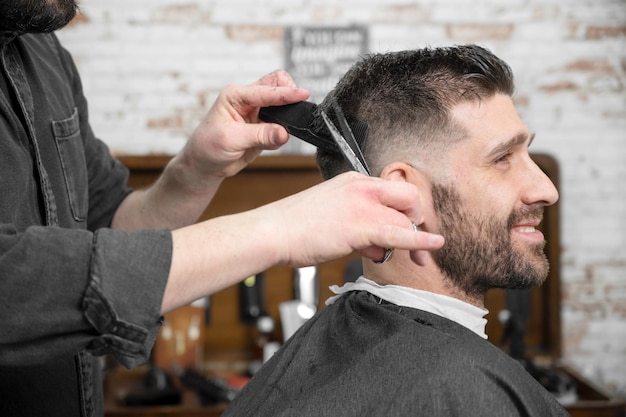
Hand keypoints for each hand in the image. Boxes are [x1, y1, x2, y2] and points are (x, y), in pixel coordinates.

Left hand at [182, 70, 308, 179]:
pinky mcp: (264, 127)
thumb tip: (284, 133)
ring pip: (282, 104)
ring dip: (288, 114)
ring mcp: (257, 113)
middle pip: (277, 85)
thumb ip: (260, 135)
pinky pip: (282, 125)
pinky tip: (273, 141)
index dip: (285, 93)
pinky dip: (284, 132)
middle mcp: (248, 100)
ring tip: (285, 129)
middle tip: (297, 109)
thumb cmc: (208, 147)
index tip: (303, 94)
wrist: (205, 164)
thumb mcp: (231, 140)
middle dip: (289, 94)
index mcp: (236, 95)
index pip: (266, 90)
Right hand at [258, 171, 444, 265]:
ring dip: (414, 239)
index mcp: (353, 181)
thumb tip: (379, 244)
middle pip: (407, 199)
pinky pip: (399, 233)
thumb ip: (359, 224)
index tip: (411, 227)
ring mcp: (361, 204)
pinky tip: (432, 245)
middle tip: (417, 242)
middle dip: (417, 221)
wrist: (272, 232)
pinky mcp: (359, 224)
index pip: (394, 190)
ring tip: (417, 256)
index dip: (407, 211)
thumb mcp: (332, 216)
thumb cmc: (295, 228)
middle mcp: (360, 187)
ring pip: (405, 218)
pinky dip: (419, 240)